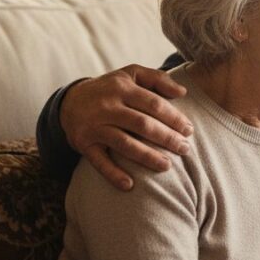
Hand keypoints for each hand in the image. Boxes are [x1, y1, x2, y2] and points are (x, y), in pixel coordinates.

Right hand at [60, 66, 193, 190]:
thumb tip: (183, 92)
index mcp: (122, 88)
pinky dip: (114, 174)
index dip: (173, 118)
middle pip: (141, 124)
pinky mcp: (84, 143)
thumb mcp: (131, 74)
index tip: (189, 130)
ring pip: (124, 144)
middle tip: (185, 149)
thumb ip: (157, 79)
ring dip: (147, 157)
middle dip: (166, 138)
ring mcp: (94, 126)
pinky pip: (99, 162)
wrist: (70, 100)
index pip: (153, 104)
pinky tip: (130, 185)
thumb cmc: (111, 88)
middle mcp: (107, 106)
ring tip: (167, 166)